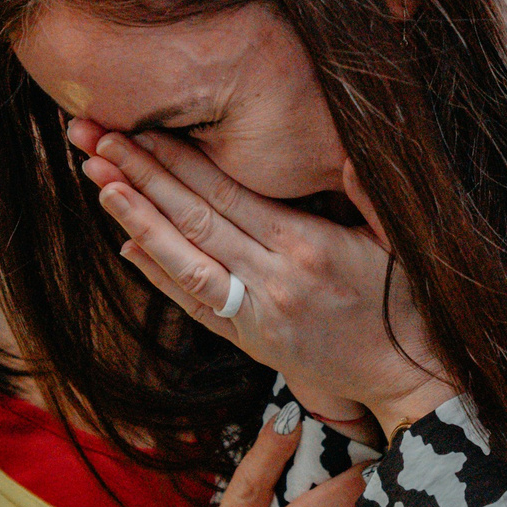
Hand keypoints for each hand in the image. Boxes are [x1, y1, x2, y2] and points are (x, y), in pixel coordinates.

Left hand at [66, 118, 458, 438]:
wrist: (410, 378)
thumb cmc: (408, 302)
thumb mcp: (399, 239)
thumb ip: (366, 192)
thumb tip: (347, 151)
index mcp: (307, 246)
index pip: (227, 194)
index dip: (179, 161)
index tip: (141, 129)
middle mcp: (273, 280)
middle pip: (193, 221)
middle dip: (141, 177)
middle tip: (96, 142)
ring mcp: (256, 315)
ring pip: (183, 262)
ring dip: (137, 221)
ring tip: (98, 184)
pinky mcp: (251, 342)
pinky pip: (194, 305)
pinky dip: (158, 274)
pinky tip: (126, 244)